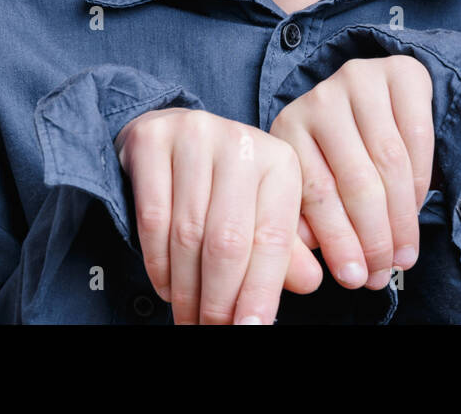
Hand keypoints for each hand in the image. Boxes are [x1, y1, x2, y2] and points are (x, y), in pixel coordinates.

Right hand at [114, 107, 323, 323]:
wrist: (171, 130)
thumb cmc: (224, 182)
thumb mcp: (261, 210)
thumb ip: (283, 249)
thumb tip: (309, 284)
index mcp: (279, 160)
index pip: (272, 238)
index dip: (262, 291)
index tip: (251, 329)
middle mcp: (240, 141)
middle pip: (229, 240)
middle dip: (219, 299)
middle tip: (212, 330)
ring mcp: (193, 135)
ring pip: (188, 235)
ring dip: (187, 289)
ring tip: (189, 317)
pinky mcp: (151, 140)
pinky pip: (153, 219)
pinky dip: (158, 263)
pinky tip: (166, 287)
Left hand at [268, 54, 433, 289]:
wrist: (378, 94)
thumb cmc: (342, 155)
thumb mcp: (316, 182)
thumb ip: (306, 222)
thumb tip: (308, 268)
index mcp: (288, 129)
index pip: (315, 193)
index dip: (337, 241)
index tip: (354, 278)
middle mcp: (319, 99)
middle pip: (354, 180)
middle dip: (373, 237)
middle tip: (386, 272)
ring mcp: (360, 80)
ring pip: (389, 162)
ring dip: (401, 218)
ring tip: (405, 253)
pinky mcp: (400, 72)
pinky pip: (418, 136)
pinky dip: (421, 180)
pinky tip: (417, 208)